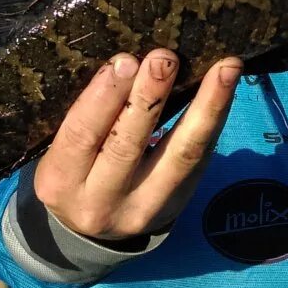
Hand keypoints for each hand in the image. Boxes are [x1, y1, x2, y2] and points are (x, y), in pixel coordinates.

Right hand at [33, 49, 242, 239]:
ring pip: (179, 156)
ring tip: (222, 69)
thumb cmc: (76, 169)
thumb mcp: (63, 151)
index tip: (124, 61)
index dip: (103, 98)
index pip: (81, 135)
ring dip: (204, 107)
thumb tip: (127, 62)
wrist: (93, 229)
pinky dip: (215, 120)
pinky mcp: (177, 205)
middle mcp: (100, 202)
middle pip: (127, 147)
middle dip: (148, 98)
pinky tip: (227, 89)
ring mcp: (143, 209)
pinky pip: (200, 160)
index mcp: (60, 181)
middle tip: (164, 57)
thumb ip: (87, 117)